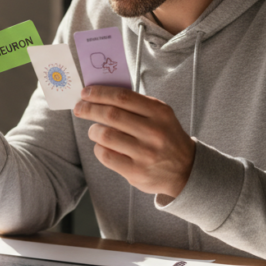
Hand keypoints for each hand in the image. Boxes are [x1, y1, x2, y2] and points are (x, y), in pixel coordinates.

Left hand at [73, 85, 195, 199]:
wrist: (186, 170)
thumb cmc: (166, 137)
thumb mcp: (160, 116)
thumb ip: (136, 104)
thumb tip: (101, 93)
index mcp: (159, 113)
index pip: (122, 97)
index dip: (100, 93)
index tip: (85, 93)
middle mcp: (154, 132)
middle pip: (111, 115)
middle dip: (89, 109)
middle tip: (79, 109)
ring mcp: (145, 153)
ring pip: (105, 135)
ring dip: (93, 131)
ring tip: (94, 131)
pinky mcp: (136, 172)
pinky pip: (106, 155)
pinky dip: (99, 148)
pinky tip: (102, 146)